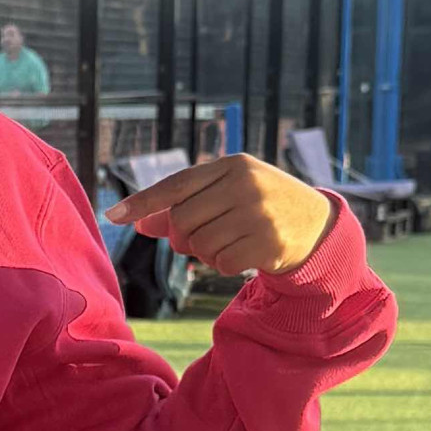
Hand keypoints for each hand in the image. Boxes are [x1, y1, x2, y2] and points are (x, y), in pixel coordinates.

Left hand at [105, 155, 332, 277]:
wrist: (317, 225)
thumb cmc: (260, 207)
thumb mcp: (226, 196)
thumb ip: (186, 205)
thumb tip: (138, 223)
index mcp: (231, 165)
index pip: (176, 185)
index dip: (143, 202)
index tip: (113, 216)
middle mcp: (245, 183)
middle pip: (181, 221)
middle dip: (182, 236)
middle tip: (203, 237)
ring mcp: (258, 212)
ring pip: (199, 245)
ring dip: (205, 254)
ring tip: (228, 243)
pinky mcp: (268, 242)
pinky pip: (221, 264)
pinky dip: (224, 265)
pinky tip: (243, 255)